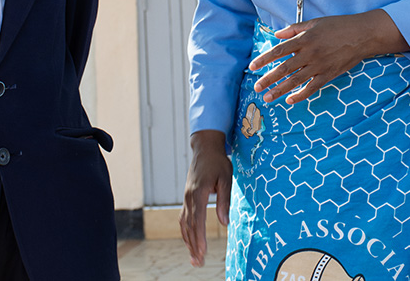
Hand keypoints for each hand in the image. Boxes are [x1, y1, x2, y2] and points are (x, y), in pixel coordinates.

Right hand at [179, 130, 231, 266]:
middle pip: (189, 225)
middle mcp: (189, 196)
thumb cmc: (218, 162)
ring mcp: (186, 197)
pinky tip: (190, 241)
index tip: (202, 251)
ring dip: (188, 241)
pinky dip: (185, 232)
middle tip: (198, 262)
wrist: (205, 148)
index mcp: (198, 192)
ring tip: (194, 258)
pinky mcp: (187, 197)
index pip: (198, 219)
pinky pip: (183, 218)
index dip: (199, 237)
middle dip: (193, 245)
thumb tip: (224, 221)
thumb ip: (224, 200)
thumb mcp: (226, 178)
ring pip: (184, 223)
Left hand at [249, 10, 407, 104]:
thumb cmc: (338, 26)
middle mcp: (309, 54)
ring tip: (267, 98)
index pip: (279, 51)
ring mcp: (319, 66)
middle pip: (284, 69)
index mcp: (304, 39)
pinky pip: (312, 88)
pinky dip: (300, 95)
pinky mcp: (329, 75)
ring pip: (295, 81)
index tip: (253, 67)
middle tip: (256, 87)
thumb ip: (294, 29)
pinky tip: (290, 100)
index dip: (264, 59)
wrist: (362, 35)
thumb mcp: (315, 22)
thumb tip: (277, 34)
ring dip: (279, 90)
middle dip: (268, 79)